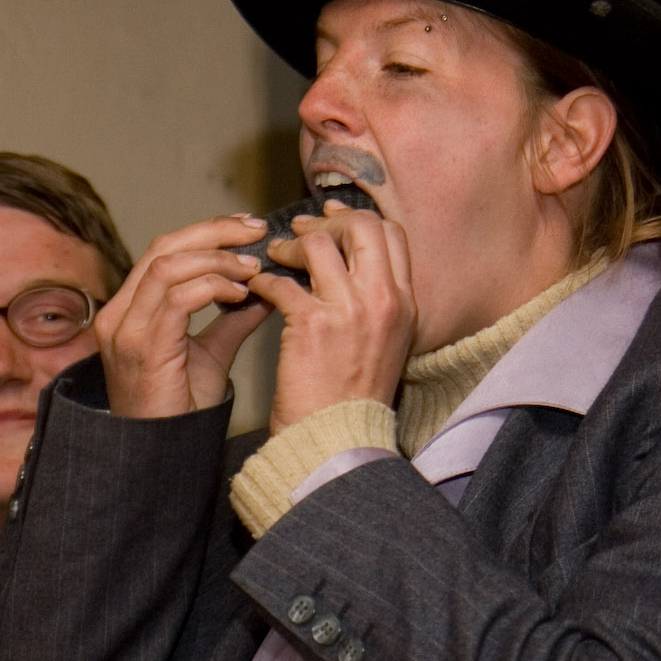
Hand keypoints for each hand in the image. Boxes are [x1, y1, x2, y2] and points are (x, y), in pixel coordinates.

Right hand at [96, 215, 273, 416]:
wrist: (162, 456)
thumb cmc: (181, 412)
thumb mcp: (211, 355)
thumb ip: (232, 319)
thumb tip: (265, 291)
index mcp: (131, 308)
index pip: (165, 250)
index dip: (207, 232)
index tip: (247, 229)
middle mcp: (121, 313)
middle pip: (164, 246)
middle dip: (215, 232)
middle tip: (256, 231)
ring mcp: (127, 329)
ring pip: (169, 266)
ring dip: (217, 260)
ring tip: (252, 268)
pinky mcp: (142, 347)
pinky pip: (178, 298)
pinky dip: (213, 287)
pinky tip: (239, 294)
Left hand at [246, 200, 414, 433]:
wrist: (338, 441)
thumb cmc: (352, 396)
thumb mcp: (385, 343)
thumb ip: (374, 301)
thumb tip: (348, 264)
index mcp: (405, 303)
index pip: (391, 234)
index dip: (357, 219)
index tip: (331, 219)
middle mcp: (384, 301)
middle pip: (362, 226)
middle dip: (326, 223)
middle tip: (300, 233)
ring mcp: (350, 310)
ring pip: (318, 244)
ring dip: (290, 246)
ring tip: (273, 258)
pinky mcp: (312, 325)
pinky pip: (281, 282)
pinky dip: (264, 281)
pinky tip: (256, 290)